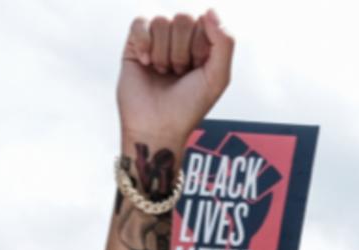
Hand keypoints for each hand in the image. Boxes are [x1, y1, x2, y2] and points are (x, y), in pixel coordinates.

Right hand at [118, 11, 233, 144]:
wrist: (157, 128)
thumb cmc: (189, 107)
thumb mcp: (218, 77)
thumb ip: (224, 42)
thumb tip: (209, 10)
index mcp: (202, 43)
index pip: (204, 20)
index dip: (200, 46)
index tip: (197, 69)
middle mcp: (179, 38)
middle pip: (183, 17)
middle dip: (181, 51)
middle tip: (178, 73)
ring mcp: (156, 40)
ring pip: (161, 20)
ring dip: (163, 53)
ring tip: (162, 72)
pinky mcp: (134, 44)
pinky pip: (139, 22)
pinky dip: (144, 43)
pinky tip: (146, 63)